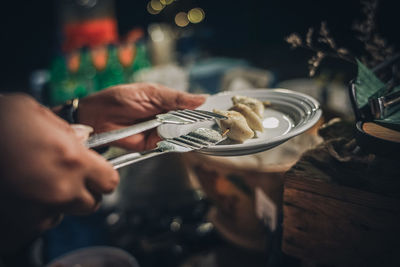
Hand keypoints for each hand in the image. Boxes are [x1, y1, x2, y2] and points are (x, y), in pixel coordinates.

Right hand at [0, 94, 118, 251]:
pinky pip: (39, 223)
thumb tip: (84, 136)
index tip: (97, 171)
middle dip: (84, 191)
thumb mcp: (35, 113)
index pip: (110, 182)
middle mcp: (61, 190)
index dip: (103, 175)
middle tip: (69, 176)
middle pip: (91, 203)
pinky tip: (24, 192)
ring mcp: (40, 211)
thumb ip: (67, 130)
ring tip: (39, 182)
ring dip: (59, 202)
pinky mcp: (21, 225)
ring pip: (64, 214)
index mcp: (72, 160)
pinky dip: (36, 212)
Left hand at [77, 83, 206, 149]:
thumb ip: (176, 98)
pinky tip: (186, 139)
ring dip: (190, 133)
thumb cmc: (121, 98)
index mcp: (167, 101)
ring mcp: (161, 131)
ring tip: (201, 130)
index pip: (190, 105)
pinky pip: (170, 144)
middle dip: (199, 122)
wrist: (98, 117)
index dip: (203, 108)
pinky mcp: (153, 144)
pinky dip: (178, 143)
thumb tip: (202, 99)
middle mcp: (167, 117)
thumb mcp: (152, 93)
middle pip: (189, 122)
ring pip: (182, 134)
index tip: (217, 109)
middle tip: (213, 122)